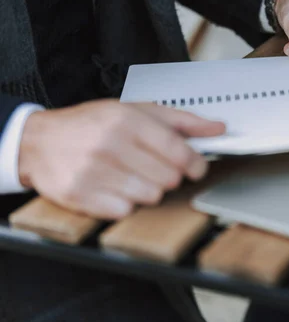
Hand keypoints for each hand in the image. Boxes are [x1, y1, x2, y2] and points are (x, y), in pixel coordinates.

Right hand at [18, 100, 224, 219]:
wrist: (38, 141)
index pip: (178, 150)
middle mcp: (110, 145)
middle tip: (154, 167)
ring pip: (150, 196)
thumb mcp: (134, 111)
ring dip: (148, 189)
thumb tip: (217, 128)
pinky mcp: (80, 196)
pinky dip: (124, 203)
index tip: (196, 167)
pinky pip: (125, 210)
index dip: (195, 163)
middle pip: (168, 178)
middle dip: (169, 175)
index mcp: (126, 120)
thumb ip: (180, 120)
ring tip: (131, 175)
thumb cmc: (91, 124)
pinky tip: (113, 187)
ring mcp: (93, 172)